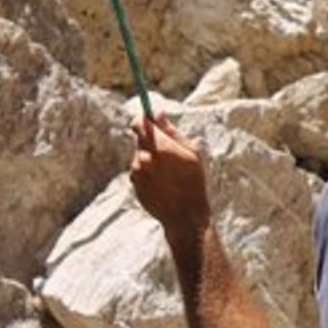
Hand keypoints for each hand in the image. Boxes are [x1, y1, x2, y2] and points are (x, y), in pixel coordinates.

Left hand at [129, 112, 211, 231]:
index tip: (149, 117)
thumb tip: (159, 112)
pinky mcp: (134, 184)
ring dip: (148, 156)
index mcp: (160, 147)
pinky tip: (162, 181)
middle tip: (166, 147)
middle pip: (138, 138)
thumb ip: (172, 130)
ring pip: (138, 155)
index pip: (139, 123)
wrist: (184, 214)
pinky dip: (146, 171)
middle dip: (149, 138)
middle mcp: (144, 158)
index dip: (143, 118)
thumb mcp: (191, 152)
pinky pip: (137, 170)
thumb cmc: (193, 181)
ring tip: (167, 170)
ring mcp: (137, 172)